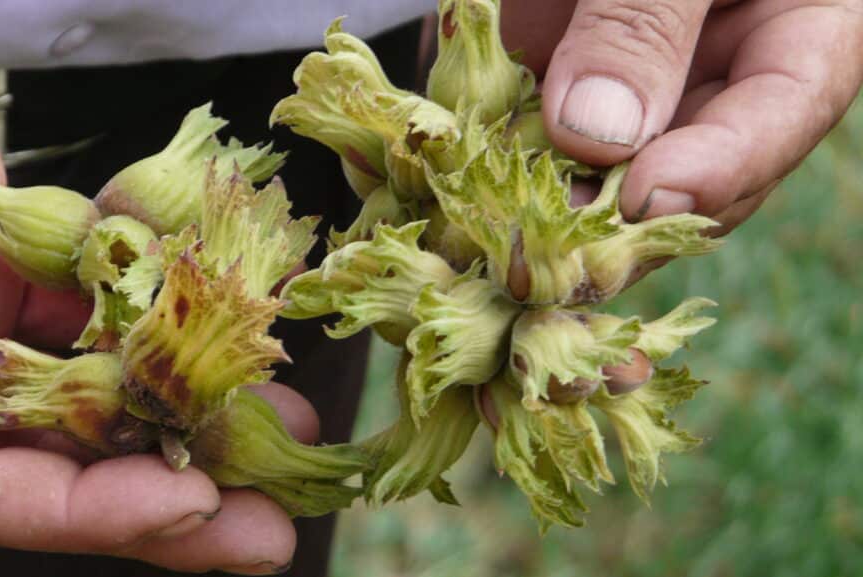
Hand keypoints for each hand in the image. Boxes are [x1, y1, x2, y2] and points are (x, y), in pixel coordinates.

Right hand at [0, 2, 297, 572]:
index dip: (84, 510)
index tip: (188, 503)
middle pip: (63, 467)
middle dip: (170, 498)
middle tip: (269, 531)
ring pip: (107, 397)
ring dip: (196, 419)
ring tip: (285, 432)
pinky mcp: (44, 274)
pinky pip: (120, 314)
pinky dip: (181, 330)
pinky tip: (248, 339)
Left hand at [502, 0, 862, 234]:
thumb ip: (649, 16)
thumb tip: (597, 134)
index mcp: (796, 26)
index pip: (779, 117)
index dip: (718, 171)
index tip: (648, 200)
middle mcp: (710, 67)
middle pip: (680, 171)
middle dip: (616, 217)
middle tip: (556, 255)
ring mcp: (627, 75)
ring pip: (592, 167)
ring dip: (539, 202)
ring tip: (489, 226)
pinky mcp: (553, 69)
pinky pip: (521, 124)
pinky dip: (484, 150)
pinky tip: (447, 172)